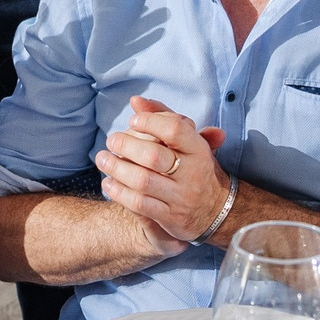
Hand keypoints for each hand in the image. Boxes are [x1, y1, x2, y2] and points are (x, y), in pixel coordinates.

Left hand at [96, 96, 230, 250]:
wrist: (217, 210)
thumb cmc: (195, 167)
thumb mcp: (188, 140)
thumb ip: (164, 117)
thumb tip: (135, 101)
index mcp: (199, 150)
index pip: (175, 130)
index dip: (150, 121)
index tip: (133, 120)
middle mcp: (193, 174)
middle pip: (153, 156)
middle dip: (126, 146)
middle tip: (111, 140)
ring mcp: (181, 197)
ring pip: (143, 182)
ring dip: (117, 169)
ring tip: (102, 159)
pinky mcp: (170, 218)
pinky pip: (140, 205)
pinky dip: (119, 193)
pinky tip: (109, 183)